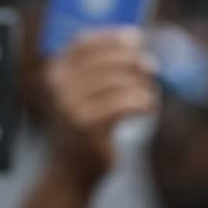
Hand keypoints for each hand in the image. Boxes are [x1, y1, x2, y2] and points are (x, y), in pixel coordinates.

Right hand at [46, 28, 157, 177]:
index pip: (84, 43)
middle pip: (106, 60)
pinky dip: (145, 102)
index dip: (112, 36)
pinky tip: (149, 108)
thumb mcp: (86, 94)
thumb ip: (102, 68)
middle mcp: (59, 87)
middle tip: (152, 68)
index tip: (136, 37)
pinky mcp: (88, 126)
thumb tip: (137, 39)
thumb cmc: (85, 128)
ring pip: (120, 81)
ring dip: (143, 86)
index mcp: (55, 73)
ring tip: (150, 95)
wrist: (71, 171)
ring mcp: (71, 107)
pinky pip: (126, 103)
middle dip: (134, 60)